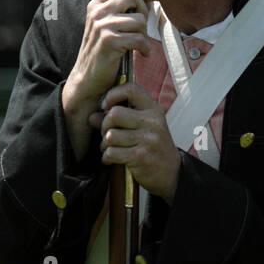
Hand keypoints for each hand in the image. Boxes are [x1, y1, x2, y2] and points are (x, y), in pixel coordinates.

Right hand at [62, 0, 152, 158]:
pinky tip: (143, 55)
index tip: (147, 0)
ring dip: (145, 34)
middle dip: (145, 10)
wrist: (87, 80)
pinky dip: (145, 49)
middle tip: (143, 27)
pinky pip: (139, 38)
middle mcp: (98, 11)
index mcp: (96, 4)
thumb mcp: (106, 26)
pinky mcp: (109, 41)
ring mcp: (102, 25)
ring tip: (140, 45)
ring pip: (140, 19)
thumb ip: (119, 11)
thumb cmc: (102, 54)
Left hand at [97, 81, 180, 204]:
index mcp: (154, 110)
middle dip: (105, 125)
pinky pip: (112, 153)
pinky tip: (112, 160)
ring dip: (105, 144)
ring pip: (110, 135)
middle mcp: (152, 122)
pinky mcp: (140, 156)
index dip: (112, 94)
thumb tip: (92, 116)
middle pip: (115, 113)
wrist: (171, 173)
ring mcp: (148, 139)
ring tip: (110, 148)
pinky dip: (107, 158)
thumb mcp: (143, 128)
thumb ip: (119, 120)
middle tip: (107, 134)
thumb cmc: (154, 148)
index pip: (130, 89)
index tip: (105, 106)